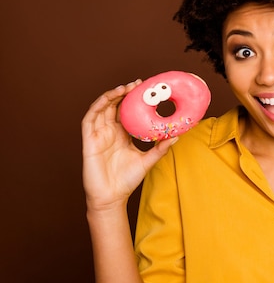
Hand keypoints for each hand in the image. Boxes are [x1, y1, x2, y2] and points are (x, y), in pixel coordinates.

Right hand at [81, 80, 176, 211]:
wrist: (112, 198)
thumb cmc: (127, 180)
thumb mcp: (148, 161)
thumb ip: (160, 148)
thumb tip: (176, 136)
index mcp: (121, 135)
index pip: (126, 111)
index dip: (133, 99)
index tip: (146, 89)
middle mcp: (109, 132)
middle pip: (114, 106)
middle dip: (124, 93)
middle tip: (137, 84)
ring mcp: (98, 135)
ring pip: (101, 108)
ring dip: (111, 96)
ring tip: (125, 88)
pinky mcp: (89, 141)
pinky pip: (89, 119)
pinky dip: (97, 107)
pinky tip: (108, 99)